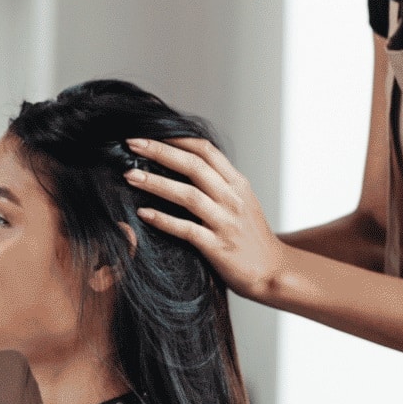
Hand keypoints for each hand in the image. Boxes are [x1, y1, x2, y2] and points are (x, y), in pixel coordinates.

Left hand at [124, 137, 285, 299]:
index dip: (176, 138)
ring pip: (187, 195)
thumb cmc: (251, 236)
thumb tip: (184, 162)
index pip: (206, 150)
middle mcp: (232, 198)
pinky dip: (163, 219)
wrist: (272, 271)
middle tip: (131, 143)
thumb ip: (218, 181)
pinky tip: (143, 213)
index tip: (150, 132)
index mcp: (237, 183)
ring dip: (156, 183)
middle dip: (160, 151)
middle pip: (193, 166)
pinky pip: (186, 229)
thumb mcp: (241, 200)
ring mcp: (225, 222)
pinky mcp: (217, 247)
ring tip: (130, 175)